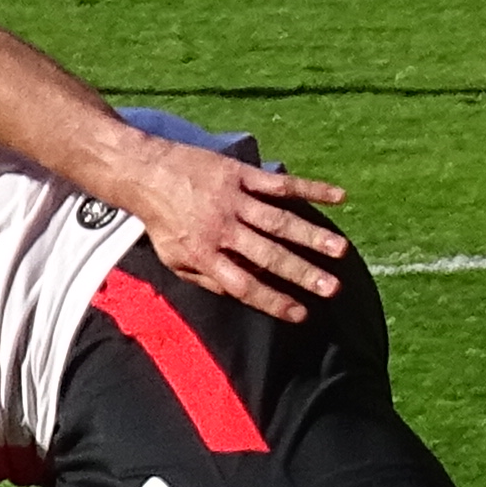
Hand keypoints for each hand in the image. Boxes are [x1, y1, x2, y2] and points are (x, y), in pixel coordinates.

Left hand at [108, 131, 348, 318]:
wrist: (145, 172)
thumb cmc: (162, 221)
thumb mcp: (174, 260)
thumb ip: (208, 279)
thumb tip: (243, 293)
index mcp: (204, 255)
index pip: (244, 286)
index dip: (273, 301)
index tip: (302, 314)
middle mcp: (222, 229)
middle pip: (268, 256)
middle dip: (302, 273)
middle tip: (333, 288)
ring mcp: (233, 199)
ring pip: (279, 220)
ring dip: (311, 236)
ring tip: (341, 249)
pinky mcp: (241, 173)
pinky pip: (280, 184)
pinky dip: (310, 189)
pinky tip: (338, 196)